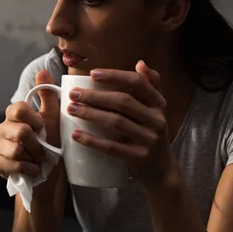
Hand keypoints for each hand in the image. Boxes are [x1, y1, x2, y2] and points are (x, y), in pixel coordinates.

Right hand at [0, 70, 60, 180]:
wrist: (49, 172)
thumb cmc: (52, 143)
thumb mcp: (54, 119)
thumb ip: (48, 96)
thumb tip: (42, 71)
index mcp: (15, 115)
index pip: (18, 108)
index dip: (35, 120)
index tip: (44, 129)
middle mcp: (3, 127)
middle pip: (21, 131)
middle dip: (38, 144)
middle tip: (45, 151)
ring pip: (16, 150)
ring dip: (33, 158)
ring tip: (39, 160)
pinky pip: (8, 164)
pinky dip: (26, 169)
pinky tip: (32, 169)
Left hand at [67, 60, 174, 186]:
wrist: (160, 168)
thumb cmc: (150, 133)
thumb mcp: (156, 110)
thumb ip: (150, 86)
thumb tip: (140, 63)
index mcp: (159, 103)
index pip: (138, 83)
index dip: (115, 76)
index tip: (92, 74)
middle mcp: (157, 119)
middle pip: (123, 102)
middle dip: (96, 96)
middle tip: (74, 94)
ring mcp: (149, 139)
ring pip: (116, 122)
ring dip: (91, 114)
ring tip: (71, 109)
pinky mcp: (139, 157)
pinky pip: (112, 148)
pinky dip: (93, 141)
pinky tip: (77, 135)